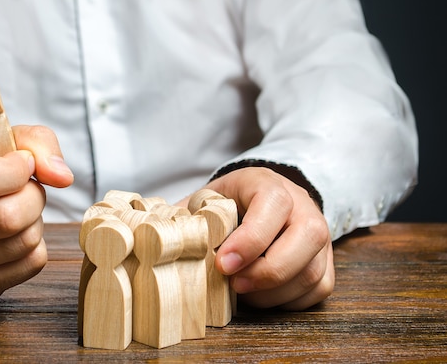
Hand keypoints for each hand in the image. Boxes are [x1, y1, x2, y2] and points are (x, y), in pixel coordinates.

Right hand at [0, 125, 73, 301]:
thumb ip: (33, 143)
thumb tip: (62, 176)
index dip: (10, 171)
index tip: (21, 161)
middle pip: (4, 218)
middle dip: (33, 195)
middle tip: (27, 186)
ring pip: (23, 241)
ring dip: (36, 218)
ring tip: (19, 206)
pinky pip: (32, 263)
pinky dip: (37, 242)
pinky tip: (17, 231)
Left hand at [180, 167, 333, 309]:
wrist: (265, 198)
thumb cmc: (231, 202)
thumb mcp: (208, 198)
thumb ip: (188, 214)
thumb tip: (159, 234)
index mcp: (269, 184)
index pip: (273, 205)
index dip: (250, 239)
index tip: (223, 263)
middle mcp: (303, 206)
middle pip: (307, 238)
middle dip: (268, 271)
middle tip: (235, 285)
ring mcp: (320, 235)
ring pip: (312, 270)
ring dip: (274, 292)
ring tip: (243, 292)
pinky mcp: (325, 260)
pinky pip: (318, 288)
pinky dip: (289, 300)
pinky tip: (263, 296)